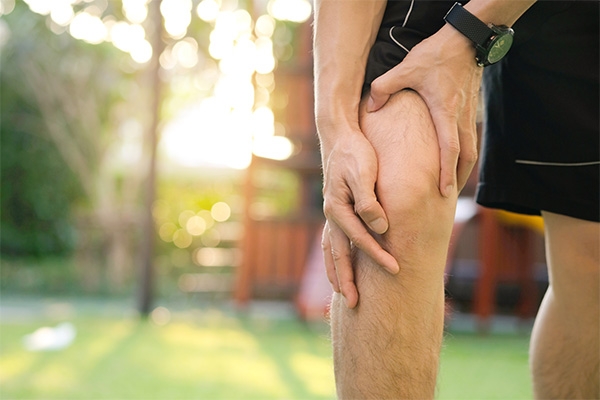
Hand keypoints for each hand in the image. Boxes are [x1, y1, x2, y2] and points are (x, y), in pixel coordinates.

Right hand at [320, 127, 399, 307]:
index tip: (396, 270)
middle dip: (347, 280)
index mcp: (338, 208)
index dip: (378, 256)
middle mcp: (332, 216)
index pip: (360, 239)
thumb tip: (380, 227)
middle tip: (355, 304)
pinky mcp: (336, 212)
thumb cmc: (355, 153)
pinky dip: (335, 259)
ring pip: (332, 251)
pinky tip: (340, 267)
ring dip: (337, 273)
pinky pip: (332, 243)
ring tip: (343, 293)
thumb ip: (368, 201)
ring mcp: (331, 216)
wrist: (339, 137)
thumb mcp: (364, 172)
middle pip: (339, 254)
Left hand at [367, 25, 481, 196]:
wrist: (466, 38)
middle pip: (466, 156)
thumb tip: (370, 108)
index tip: (443, 190)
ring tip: (452, 185)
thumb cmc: (437, 54)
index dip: (446, 172)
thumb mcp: (406, 68)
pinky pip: (471, 139)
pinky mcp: (471, 109)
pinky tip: (455, 161)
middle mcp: (461, 117)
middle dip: (458, 179)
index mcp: (445, 111)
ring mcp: (469, 114)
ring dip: (463, 169)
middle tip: (447, 197)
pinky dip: (465, 154)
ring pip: (472, 149)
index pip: (449, 149)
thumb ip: (384, 87)